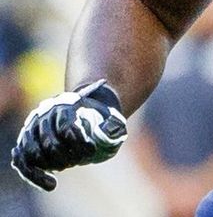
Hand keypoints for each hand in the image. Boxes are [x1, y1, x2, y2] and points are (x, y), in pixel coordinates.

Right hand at [9, 80, 127, 190]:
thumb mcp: (109, 116)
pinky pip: (23, 163)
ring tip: (69, 165)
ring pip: (33, 153)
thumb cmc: (98, 116)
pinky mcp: (24, 144)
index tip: (91, 151)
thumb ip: (111, 127)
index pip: (67, 128)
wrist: (82, 109)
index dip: (79, 143)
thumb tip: (107, 137)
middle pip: (50, 143)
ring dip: (53, 165)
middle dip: (66, 157)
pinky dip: (35, 176)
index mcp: (65, 105)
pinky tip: (51, 185)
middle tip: (80, 159)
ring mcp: (31, 130)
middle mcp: (43, 116)